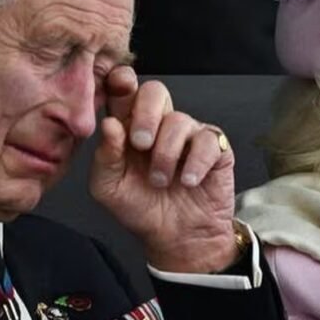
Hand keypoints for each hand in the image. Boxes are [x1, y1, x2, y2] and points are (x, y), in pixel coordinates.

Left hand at [89, 67, 236, 272]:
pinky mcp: (215, 148)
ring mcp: (188, 135)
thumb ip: (105, 156)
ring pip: (179, 120)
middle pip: (155, 91)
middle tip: (140, 144)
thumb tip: (110, 124)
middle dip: (146, 114)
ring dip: (166, 154)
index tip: (120, 85)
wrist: (177, 238)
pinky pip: (208, 140)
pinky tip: (188, 181)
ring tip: (161, 181)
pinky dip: (196, 162)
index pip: (125, 91)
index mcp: (129, 128)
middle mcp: (159, 125)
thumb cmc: (141, 210)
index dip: (122, 81)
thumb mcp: (110, 188)